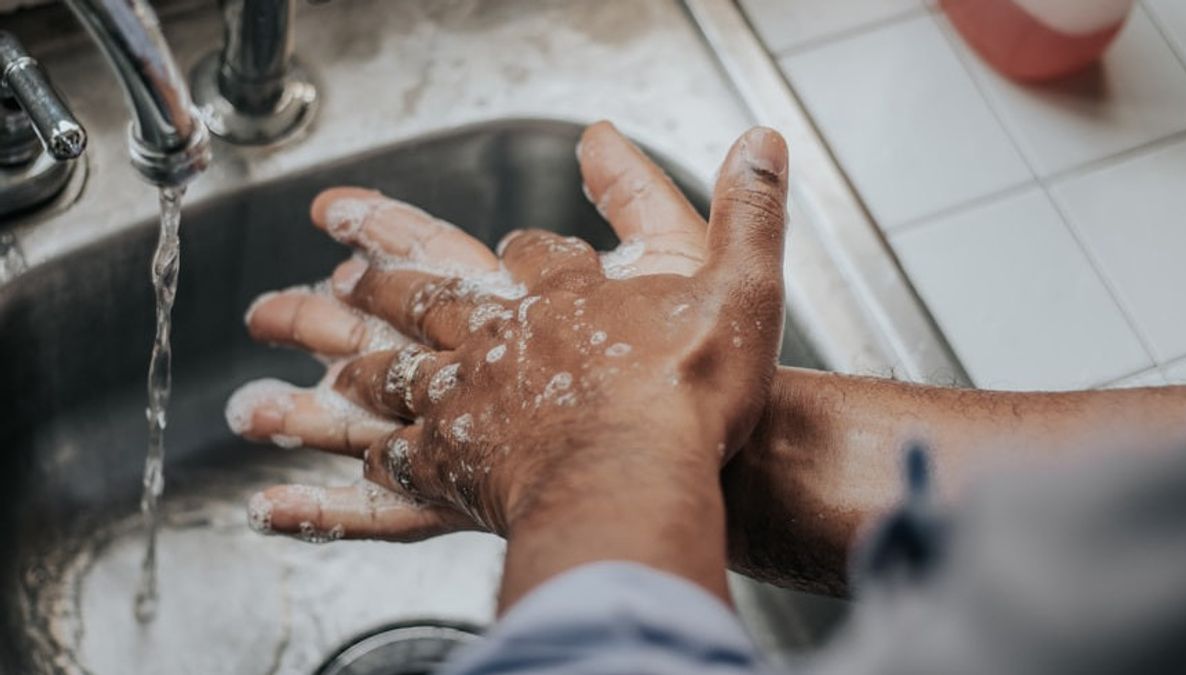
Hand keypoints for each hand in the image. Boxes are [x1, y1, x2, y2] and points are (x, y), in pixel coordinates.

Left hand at [231, 121, 739, 540]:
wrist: (638, 475)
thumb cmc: (689, 393)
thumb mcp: (740, 283)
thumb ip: (748, 211)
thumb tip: (760, 140)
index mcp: (564, 296)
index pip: (533, 254)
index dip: (525, 249)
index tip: (512, 244)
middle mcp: (503, 340)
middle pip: (429, 296)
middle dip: (381, 277)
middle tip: (333, 262)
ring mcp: (469, 401)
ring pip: (391, 369)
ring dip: (343, 357)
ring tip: (292, 352)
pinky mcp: (455, 467)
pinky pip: (396, 462)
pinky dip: (368, 462)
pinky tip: (347, 468)